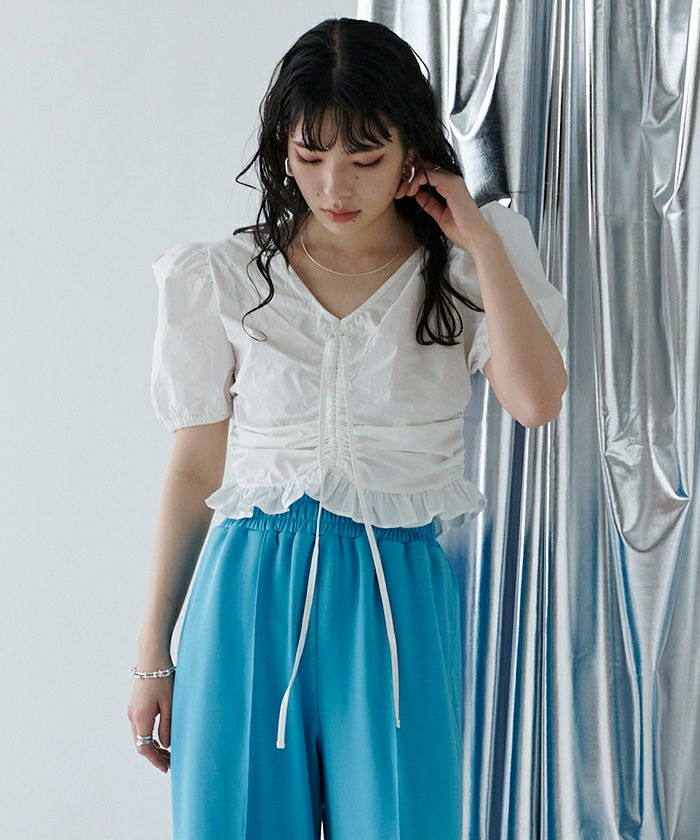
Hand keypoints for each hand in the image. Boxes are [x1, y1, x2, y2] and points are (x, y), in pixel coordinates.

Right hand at [127, 655, 173, 773]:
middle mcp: (133, 716)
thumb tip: (166, 745)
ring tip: (167, 753)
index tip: (166, 768)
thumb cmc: (163, 678)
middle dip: (154, 756)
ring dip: (152, 746)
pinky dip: (149, 736)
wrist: (151, 657)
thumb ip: (167, 726)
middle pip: (140, 744)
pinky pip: (140, 727)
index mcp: (141, 717)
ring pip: (139, 736)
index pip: (144, 748)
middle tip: (170, 763)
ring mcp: (132, 710)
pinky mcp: (135, 705)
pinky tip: (161, 737)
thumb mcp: (170, 704)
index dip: (155, 760)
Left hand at [394, 160, 492, 251]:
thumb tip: (418, 195)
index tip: (404, 191)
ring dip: (413, 179)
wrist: (474, 237)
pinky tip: (412, 190)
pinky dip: (419, 180)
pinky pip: (431, 175)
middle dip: (412, 178)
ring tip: (406, 191)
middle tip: (401, 190)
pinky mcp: (453, 185)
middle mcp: (453, 181)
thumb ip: (430, 204)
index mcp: (451, 187)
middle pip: (427, 170)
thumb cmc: (461, 229)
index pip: (430, 176)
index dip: (415, 180)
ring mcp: (454, 181)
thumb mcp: (439, 215)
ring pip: (428, 170)